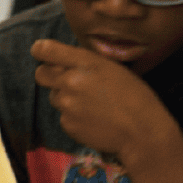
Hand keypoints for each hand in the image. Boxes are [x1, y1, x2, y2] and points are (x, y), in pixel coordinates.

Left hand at [32, 39, 174, 165]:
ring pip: (54, 96)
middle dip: (49, 75)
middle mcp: (70, 81)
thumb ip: (86, 63)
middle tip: (66, 81)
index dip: (41, 51)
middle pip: (40, 74)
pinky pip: (62, 116)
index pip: (46, 50)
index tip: (42, 53)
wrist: (141, 131)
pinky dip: (73, 117)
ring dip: (65, 98)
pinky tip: (93, 119)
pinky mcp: (66, 124)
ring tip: (91, 104)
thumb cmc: (135, 97)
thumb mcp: (114, 68)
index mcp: (85, 63)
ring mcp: (66, 104)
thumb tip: (65, 61)